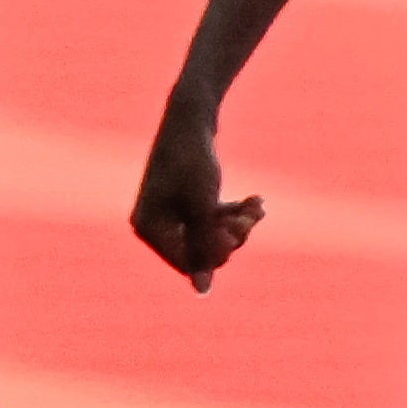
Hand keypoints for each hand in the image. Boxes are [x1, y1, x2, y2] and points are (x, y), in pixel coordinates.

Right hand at [129, 110, 264, 292]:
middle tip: (253, 215)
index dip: (219, 253)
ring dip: (240, 223)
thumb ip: (202, 247)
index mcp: (148, 228)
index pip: (188, 263)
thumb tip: (202, 289)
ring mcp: (170, 214)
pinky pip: (214, 220)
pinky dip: (235, 212)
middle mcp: (154, 225)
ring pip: (213, 236)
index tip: (241, 230)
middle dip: (232, 235)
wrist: (192, 118)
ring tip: (258, 205)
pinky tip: (256, 200)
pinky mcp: (186, 203)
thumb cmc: (194, 161)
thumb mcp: (202, 206)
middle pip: (203, 251)